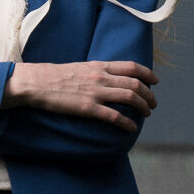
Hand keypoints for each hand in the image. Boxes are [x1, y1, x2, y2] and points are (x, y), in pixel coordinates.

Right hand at [5, 61, 156, 131]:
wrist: (38, 82)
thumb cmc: (56, 76)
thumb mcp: (81, 67)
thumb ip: (98, 71)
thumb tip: (111, 77)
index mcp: (100, 66)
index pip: (132, 67)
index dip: (147, 74)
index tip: (155, 81)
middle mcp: (101, 77)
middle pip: (135, 84)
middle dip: (148, 94)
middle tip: (153, 103)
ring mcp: (95, 92)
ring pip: (129, 97)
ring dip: (142, 106)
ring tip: (147, 113)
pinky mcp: (88, 108)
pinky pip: (113, 116)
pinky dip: (126, 122)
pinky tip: (131, 127)